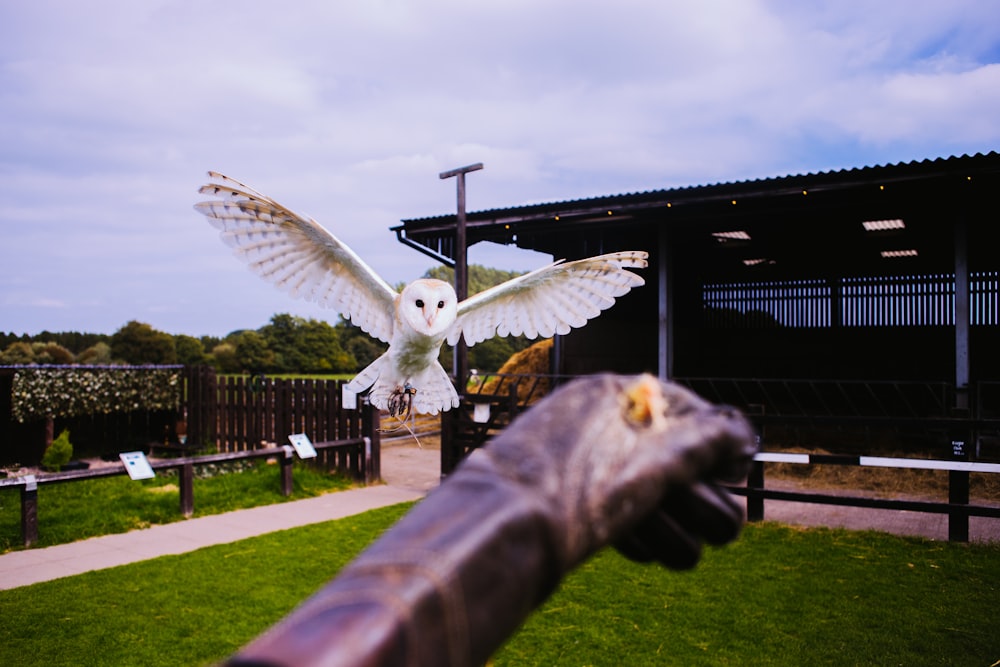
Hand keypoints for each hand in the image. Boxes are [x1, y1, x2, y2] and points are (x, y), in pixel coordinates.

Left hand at [474, 374, 755, 570]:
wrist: (498, 529)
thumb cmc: (579, 485)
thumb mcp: (658, 460)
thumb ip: (709, 441)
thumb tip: (744, 436)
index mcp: (615, 394)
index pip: (691, 413)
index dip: (715, 448)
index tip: (723, 475)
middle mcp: (599, 423)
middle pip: (674, 458)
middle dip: (697, 496)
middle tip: (698, 517)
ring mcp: (583, 463)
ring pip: (652, 494)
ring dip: (673, 524)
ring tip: (658, 540)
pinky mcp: (572, 504)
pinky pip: (624, 516)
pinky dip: (640, 532)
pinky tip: (636, 547)